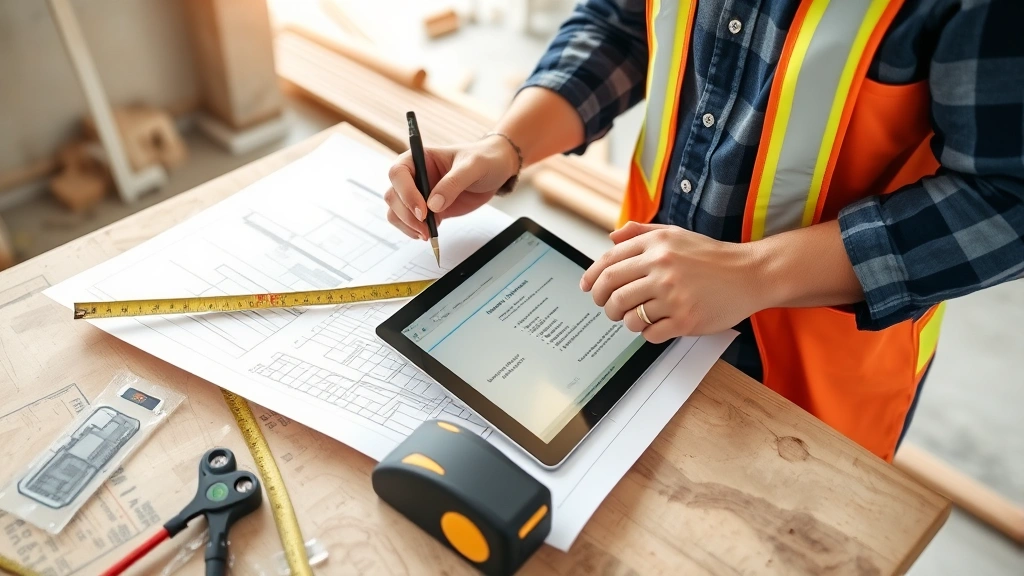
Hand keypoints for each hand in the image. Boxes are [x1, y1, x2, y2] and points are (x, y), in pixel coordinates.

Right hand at [384, 135, 518, 238]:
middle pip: (393, 196)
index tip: (423, 210)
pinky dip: (414, 231)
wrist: (495, 170)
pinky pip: (410, 222)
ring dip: (407, 226)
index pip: (398, 173)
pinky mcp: (427, 209)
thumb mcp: (473, 166)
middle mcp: (414, 175)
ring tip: (427, 234)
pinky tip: (430, 234)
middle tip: (425, 228)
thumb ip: (453, 183)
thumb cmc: (484, 159)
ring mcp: (418, 193)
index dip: (406, 193)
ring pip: (396, 211)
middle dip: (406, 215)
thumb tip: (434, 205)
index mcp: (419, 157)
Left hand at [579, 222, 768, 342]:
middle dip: (603, 303)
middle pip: (611, 291)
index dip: (592, 278)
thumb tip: (610, 238)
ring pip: (628, 315)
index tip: (588, 288)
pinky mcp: (685, 320)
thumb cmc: (711, 257)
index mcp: (656, 245)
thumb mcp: (675, 234)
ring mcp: (673, 296)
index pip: (608, 263)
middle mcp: (662, 268)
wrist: (749, 274)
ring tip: (635, 316)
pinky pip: (649, 333)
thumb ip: (641, 234)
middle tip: (608, 307)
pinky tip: (657, 324)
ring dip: (625, 320)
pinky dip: (647, 332)